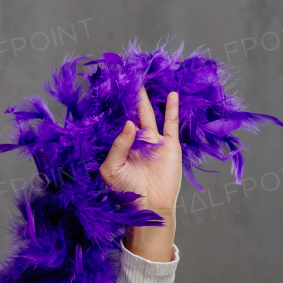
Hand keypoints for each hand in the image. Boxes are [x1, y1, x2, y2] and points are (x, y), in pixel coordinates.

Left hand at [100, 87, 180, 261]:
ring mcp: (154, 141)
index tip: (110, 88)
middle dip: (130, 97)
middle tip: (128, 77)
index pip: (116, 121)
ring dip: (149, 99)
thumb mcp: (112, 168)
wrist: (149, 205)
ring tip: (146, 80)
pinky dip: (172, 108)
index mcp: (120, 145)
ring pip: (151, 114)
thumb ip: (118, 145)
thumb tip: (129, 123)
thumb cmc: (126, 191)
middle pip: (133, 113)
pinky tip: (171, 94)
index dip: (114, 107)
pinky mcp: (169, 145)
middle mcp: (136, 140)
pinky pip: (171, 122)